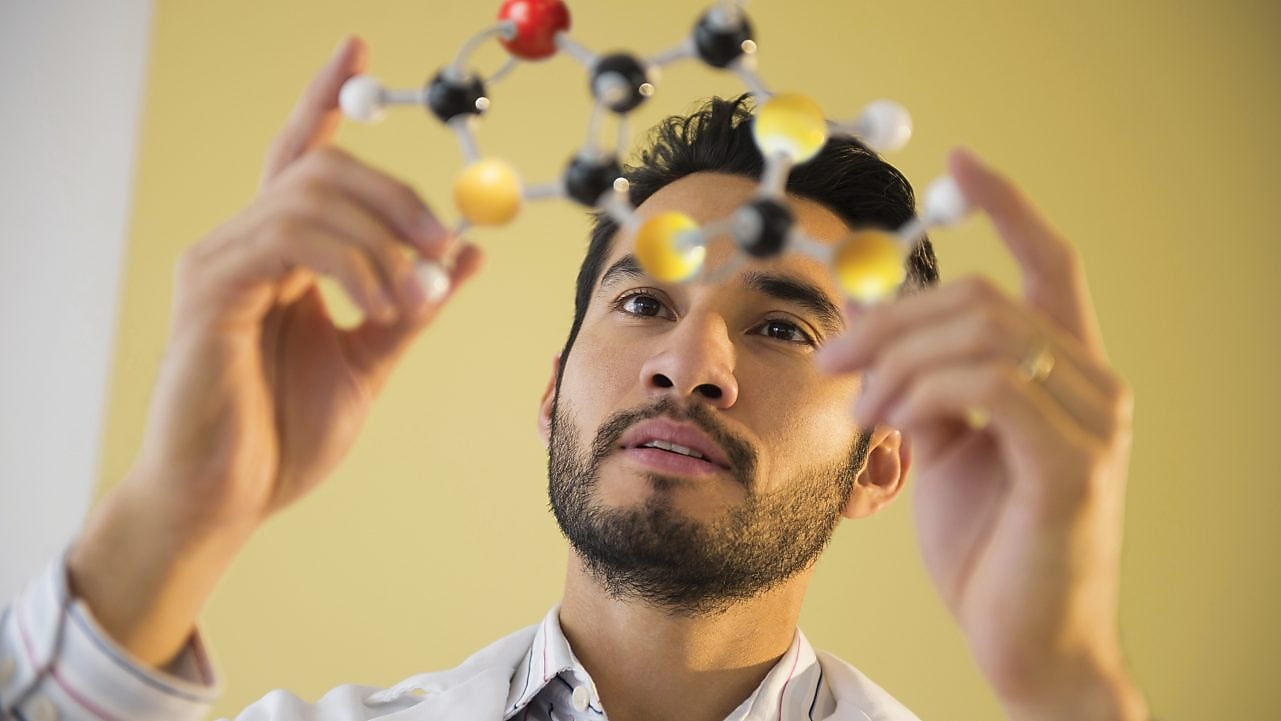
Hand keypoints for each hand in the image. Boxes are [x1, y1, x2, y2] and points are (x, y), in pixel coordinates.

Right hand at [67, 36, 482, 666]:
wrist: (227, 501)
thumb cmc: (283, 436)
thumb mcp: (371, 358)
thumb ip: (414, 304)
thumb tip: (468, 251)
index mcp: (282, 255)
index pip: (303, 155)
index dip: (327, 97)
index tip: (357, 45)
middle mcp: (244, 243)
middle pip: (320, 165)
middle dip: (396, 194)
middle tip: (444, 244)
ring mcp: (221, 261)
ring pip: (311, 195)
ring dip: (384, 240)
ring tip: (412, 302)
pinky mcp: (210, 289)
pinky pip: (291, 238)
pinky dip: (353, 263)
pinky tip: (378, 305)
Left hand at [818, 150, 1146, 719]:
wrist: (1022, 640)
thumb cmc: (987, 545)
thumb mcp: (943, 448)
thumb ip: (923, 385)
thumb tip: (874, 334)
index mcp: (1064, 372)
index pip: (1048, 263)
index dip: (1008, 205)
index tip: (961, 161)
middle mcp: (1093, 383)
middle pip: (985, 295)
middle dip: (892, 316)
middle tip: (833, 356)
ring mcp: (1092, 421)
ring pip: (983, 331)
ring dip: (897, 357)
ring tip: (859, 406)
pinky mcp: (1072, 462)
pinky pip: (989, 384)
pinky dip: (923, 390)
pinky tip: (891, 421)